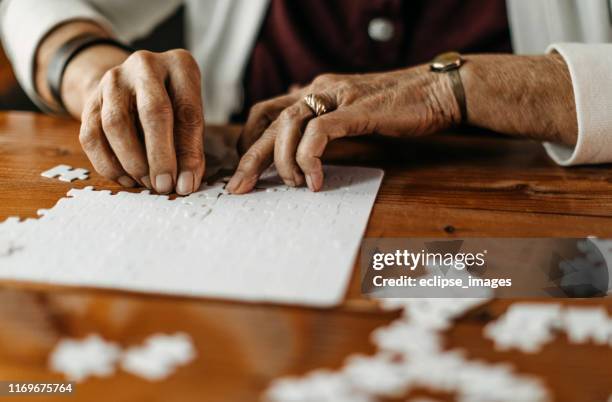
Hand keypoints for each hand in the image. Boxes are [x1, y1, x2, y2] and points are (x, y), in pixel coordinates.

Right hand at [78, 49, 204, 194]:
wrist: (133, 86)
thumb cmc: (173, 106)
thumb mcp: (190, 118)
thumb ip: (190, 148)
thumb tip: (185, 184)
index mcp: (179, 66)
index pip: (187, 111)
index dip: (187, 152)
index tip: (185, 183)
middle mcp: (145, 66)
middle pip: (152, 112)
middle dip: (159, 157)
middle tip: (163, 186)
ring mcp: (113, 80)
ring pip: (115, 124)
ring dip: (133, 162)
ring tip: (147, 183)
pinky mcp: (90, 100)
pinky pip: (92, 136)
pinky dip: (108, 164)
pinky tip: (126, 178)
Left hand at [227, 66, 459, 193]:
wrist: (440, 90)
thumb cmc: (401, 106)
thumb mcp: (354, 111)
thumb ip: (328, 118)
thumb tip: (306, 132)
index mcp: (317, 90)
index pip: (268, 111)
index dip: (249, 139)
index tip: (245, 168)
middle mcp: (319, 89)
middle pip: (268, 121)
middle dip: (249, 157)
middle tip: (238, 188)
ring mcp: (337, 97)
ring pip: (287, 125)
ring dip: (281, 160)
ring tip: (292, 184)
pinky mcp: (356, 110)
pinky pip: (319, 133)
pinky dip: (310, 158)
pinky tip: (315, 180)